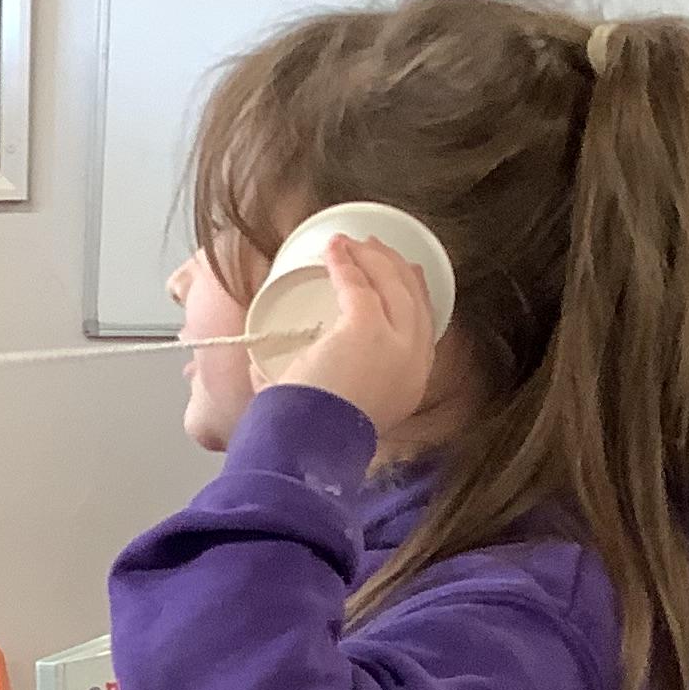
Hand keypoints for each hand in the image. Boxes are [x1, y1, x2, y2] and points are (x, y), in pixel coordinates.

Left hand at [267, 233, 435, 432]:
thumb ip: (310, 392)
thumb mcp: (327, 411)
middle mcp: (413, 363)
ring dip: (371, 259)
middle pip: (414, 299)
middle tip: (375, 250)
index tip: (401, 275)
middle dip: (395, 269)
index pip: (423, 328)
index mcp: (410, 385)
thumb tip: (265, 372)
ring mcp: (396, 344)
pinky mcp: (368, 329)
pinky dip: (344, 264)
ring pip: (392, 286)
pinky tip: (332, 250)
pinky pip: (359, 285)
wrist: (310, 445)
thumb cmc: (312, 434)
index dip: (413, 296)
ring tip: (351, 244)